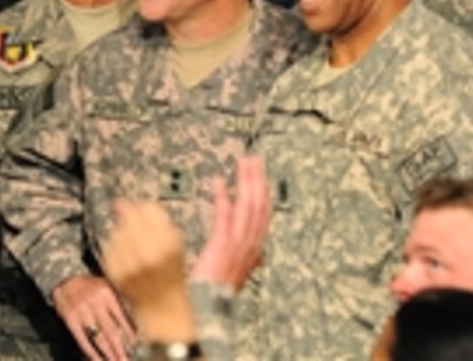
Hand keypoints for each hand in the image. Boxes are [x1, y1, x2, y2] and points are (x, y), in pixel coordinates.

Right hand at [52, 274, 136, 360]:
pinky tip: (97, 360)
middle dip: (119, 349)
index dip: (129, 332)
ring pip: (98, 338)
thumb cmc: (91, 286)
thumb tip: (133, 325)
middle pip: (110, 331)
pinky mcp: (71, 320)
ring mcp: (82, 313)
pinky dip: (90, 352)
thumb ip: (119, 302)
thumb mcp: (107, 287)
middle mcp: (95, 303)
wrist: (64, 279)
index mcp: (107, 294)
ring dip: (108, 353)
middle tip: (125, 360)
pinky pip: (82, 340)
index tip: (134, 343)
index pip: (122, 316)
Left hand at [103, 200, 195, 343]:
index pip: (148, 210)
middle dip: (133, 220)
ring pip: (117, 231)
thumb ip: (152, 219)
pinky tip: (126, 257)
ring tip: (135, 247)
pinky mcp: (113, 271)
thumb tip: (120, 201)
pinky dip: (116, 247)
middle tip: (140, 232)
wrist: (160, 305)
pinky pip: (109, 246)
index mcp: (168, 245)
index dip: (147, 211)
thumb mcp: (173, 243)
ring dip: (124, 234)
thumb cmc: (170, 271)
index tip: (150, 218)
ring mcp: (128, 264)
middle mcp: (147, 254)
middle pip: (130, 219)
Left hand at [190, 155, 270, 291]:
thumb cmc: (217, 293)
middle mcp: (250, 246)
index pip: (264, 215)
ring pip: (248, 207)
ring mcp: (237, 245)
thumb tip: (258, 256)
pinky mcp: (222, 246)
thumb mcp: (240, 275)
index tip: (260, 174)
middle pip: (260, 206)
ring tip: (243, 163)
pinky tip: (219, 182)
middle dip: (258, 181)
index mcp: (254, 251)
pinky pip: (225, 216)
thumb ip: (249, 261)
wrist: (208, 311)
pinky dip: (223, 197)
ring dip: (246, 182)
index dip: (263, 192)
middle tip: (254, 160)